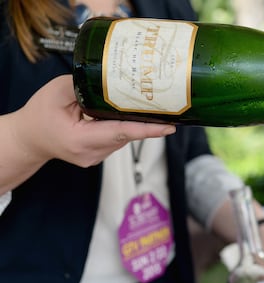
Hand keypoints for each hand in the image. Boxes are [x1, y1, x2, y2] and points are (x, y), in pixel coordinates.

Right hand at [10, 74, 175, 166]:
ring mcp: (96, 158)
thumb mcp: (56, 93)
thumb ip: (82, 86)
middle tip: (161, 104)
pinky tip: (116, 115)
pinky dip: (120, 126)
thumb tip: (109, 78)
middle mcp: (91, 153)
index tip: (169, 127)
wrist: (29, 138)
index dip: (147, 130)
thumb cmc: (39, 115)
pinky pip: (117, 139)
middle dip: (141, 119)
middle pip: (125, 134)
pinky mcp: (99, 156)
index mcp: (80, 139)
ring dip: (128, 121)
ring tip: (128, 105)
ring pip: (123, 137)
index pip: (121, 133)